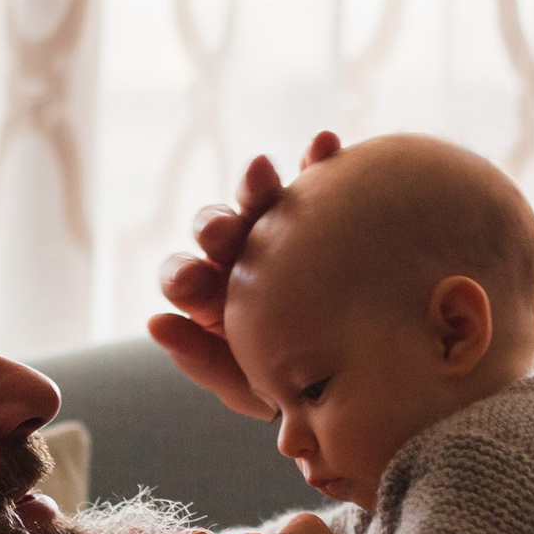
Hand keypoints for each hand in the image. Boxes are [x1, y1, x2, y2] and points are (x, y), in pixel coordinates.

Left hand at [147, 131, 341, 418]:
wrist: (377, 374)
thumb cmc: (303, 389)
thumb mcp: (253, 385)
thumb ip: (204, 361)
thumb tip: (156, 323)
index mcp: (217, 298)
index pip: (187, 280)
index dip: (183, 276)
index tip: (191, 283)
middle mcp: (244, 256)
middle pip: (218, 231)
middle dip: (215, 226)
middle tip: (222, 231)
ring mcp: (285, 228)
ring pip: (260, 198)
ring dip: (255, 186)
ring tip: (261, 174)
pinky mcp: (328, 208)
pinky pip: (322, 177)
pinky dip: (319, 158)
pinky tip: (325, 143)